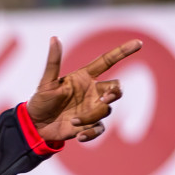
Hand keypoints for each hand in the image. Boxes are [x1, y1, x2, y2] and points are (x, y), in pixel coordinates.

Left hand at [26, 37, 140, 143]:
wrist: (35, 125)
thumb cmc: (40, 100)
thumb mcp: (46, 82)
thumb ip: (53, 62)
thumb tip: (54, 38)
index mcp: (84, 77)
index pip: (107, 61)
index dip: (122, 52)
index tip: (138, 43)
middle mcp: (92, 91)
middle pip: (116, 88)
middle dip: (115, 93)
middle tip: (105, 98)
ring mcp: (92, 108)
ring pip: (106, 109)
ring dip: (91, 115)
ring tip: (72, 120)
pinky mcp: (89, 124)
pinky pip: (100, 128)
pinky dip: (91, 132)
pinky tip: (79, 135)